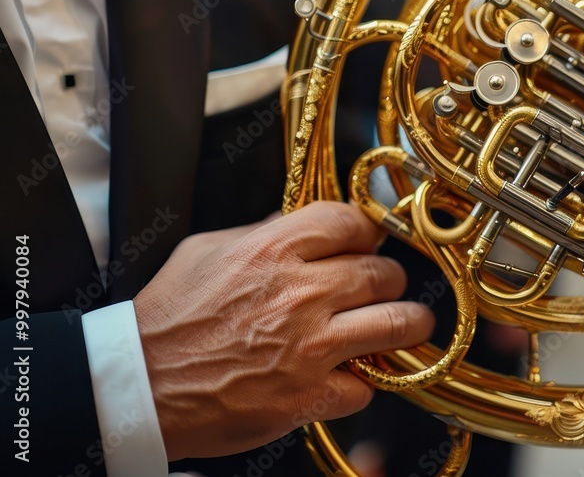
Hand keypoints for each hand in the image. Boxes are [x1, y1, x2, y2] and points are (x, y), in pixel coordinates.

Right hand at [133, 201, 433, 459]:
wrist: (138, 387)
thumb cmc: (167, 319)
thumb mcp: (206, 251)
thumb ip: (260, 233)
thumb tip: (298, 223)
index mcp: (273, 250)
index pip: (351, 222)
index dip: (366, 231)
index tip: (367, 241)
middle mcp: (300, 293)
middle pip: (383, 272)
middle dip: (389, 278)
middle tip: (385, 286)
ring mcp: (309, 347)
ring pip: (396, 324)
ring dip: (408, 323)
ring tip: (410, 323)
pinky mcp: (308, 396)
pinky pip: (366, 385)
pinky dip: (363, 382)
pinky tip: (351, 376)